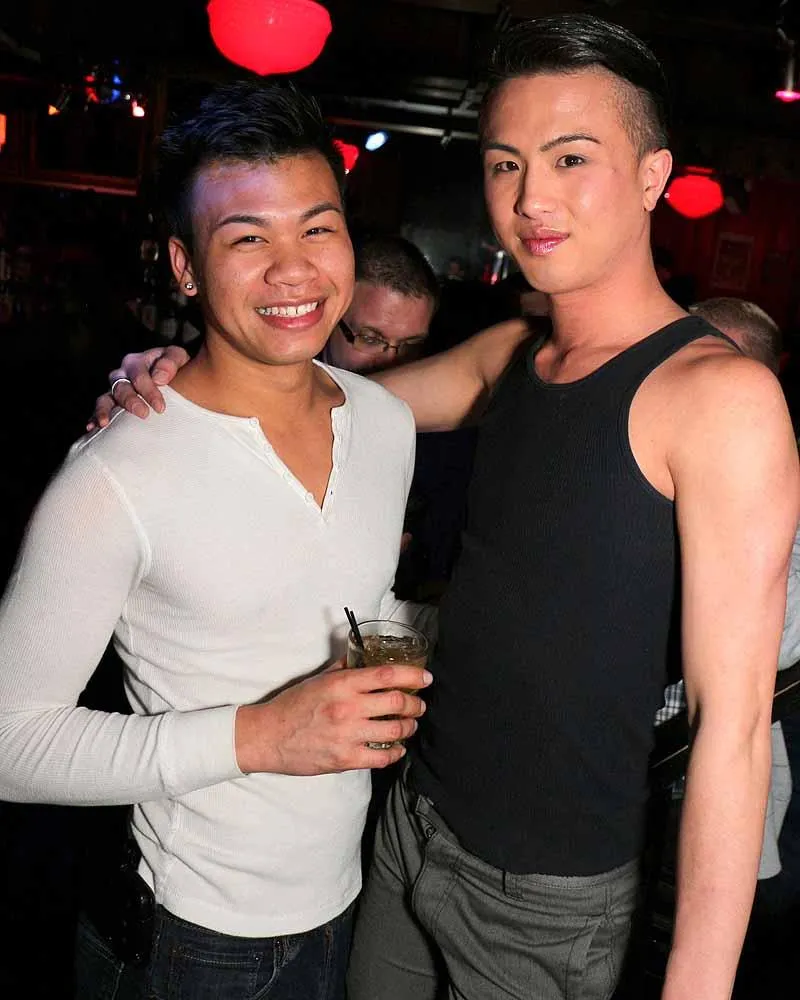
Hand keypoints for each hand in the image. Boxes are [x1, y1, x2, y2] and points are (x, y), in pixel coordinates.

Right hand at [87, 345, 190, 429]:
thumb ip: (170, 361)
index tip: (160, 408)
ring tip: (104, 423)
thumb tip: (159, 378)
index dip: (149, 391)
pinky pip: (100, 411)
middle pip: (120, 388)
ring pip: (105, 399)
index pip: (139, 376)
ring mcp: (115, 391)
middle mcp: (121, 376)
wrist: (175, 378)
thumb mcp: (177, 357)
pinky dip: (94, 418)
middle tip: (144, 414)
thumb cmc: (176, 367)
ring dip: (104, 410)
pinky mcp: (112, 406)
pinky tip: (92, 428)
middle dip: (131, 401)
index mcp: (136, 362)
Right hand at [235, 661, 432, 774]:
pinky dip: (395, 752)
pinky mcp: (345, 759)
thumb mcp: (319, 679)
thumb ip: (344, 668)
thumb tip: (364, 655)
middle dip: (416, 704)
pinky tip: (396, 748)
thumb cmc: (292, 706)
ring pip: (395, 730)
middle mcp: (347, 708)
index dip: (413, 675)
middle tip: (419, 704)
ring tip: (410, 725)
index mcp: (342, 684)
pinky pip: (382, 757)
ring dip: (409, 727)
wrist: (268, 737)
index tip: (425, 677)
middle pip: (398, 702)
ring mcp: (347, 735)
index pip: (387, 675)